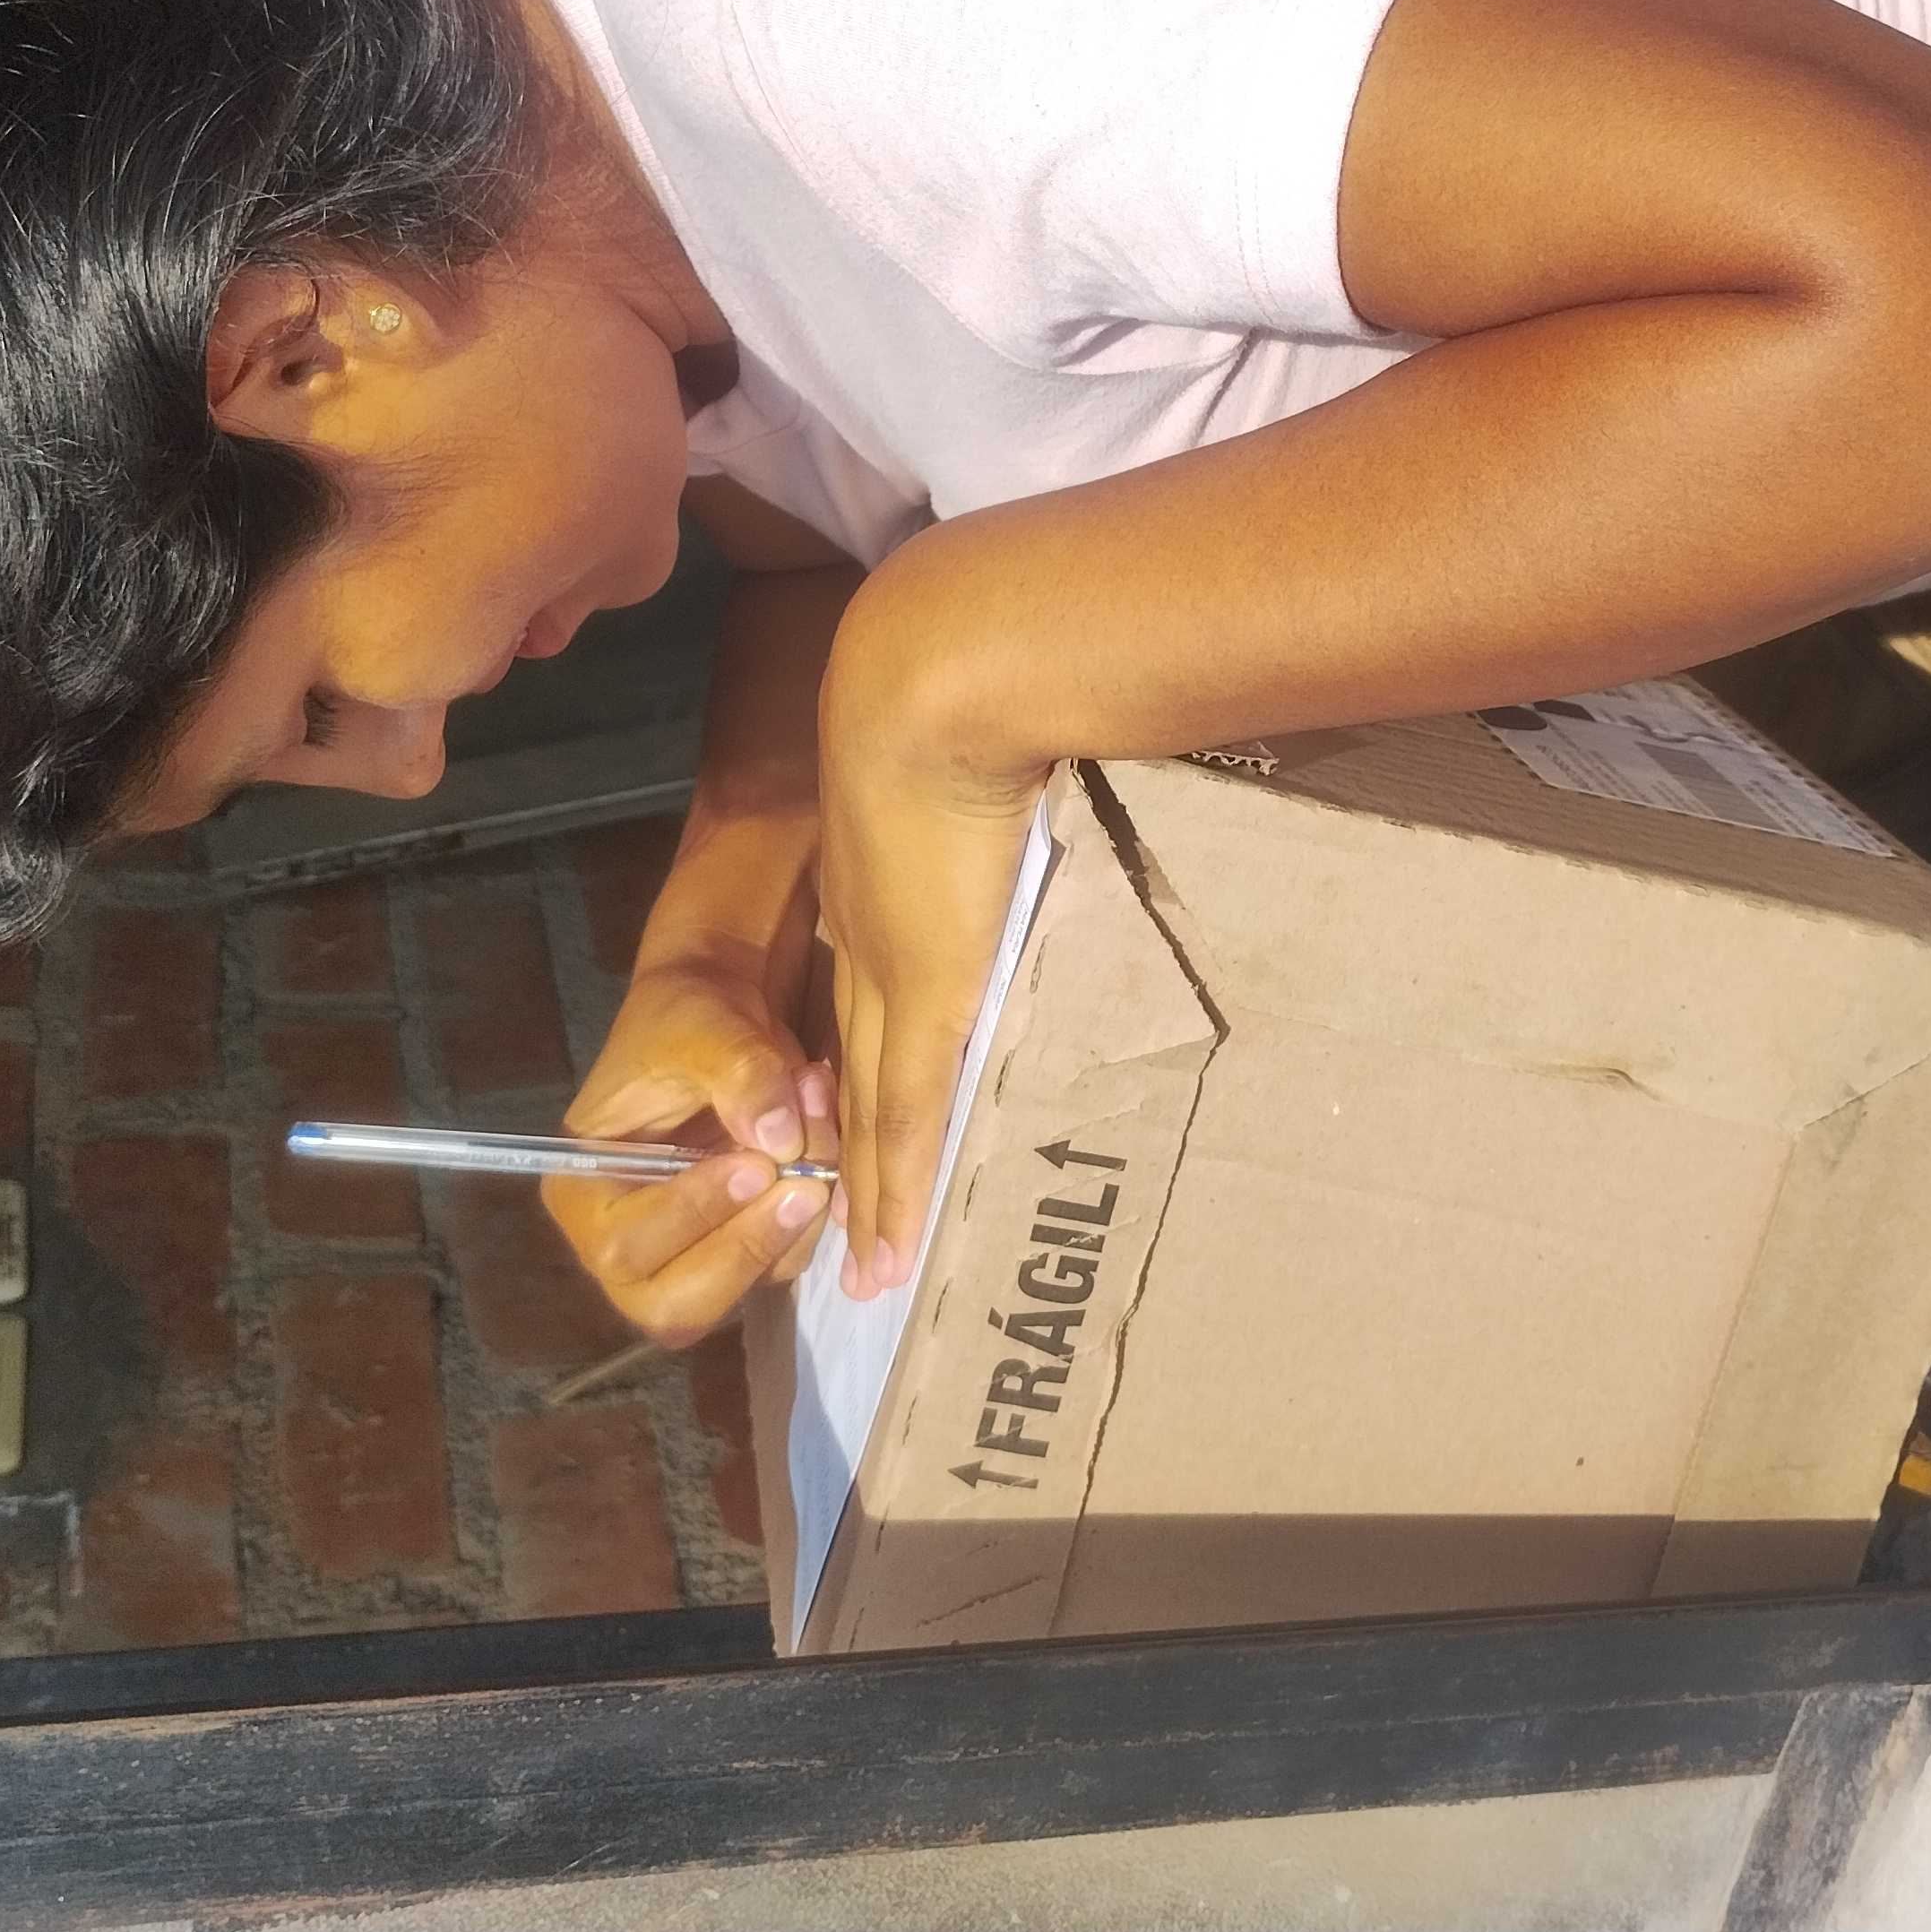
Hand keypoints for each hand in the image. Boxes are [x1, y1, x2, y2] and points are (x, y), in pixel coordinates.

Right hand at [545, 964, 838, 1346]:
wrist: (724, 1007)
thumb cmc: (687, 1015)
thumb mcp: (703, 1027)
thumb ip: (738, 1075)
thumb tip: (777, 1139)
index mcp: (582, 1195)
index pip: (625, 1246)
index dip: (691, 1216)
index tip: (753, 1163)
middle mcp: (624, 1244)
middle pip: (677, 1307)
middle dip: (748, 1248)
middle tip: (805, 1187)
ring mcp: (688, 1254)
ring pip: (747, 1285)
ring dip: (797, 1217)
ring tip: (818, 1119)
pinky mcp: (744, 1247)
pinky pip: (789, 1257)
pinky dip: (820, 1208)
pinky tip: (828, 1134)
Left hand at [818, 591, 1052, 1299]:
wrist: (935, 674)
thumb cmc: (972, 672)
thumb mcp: (987, 725)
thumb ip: (1025, 754)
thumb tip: (1081, 741)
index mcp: (879, 869)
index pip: (868, 984)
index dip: (867, 1048)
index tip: (861, 1103)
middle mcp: (868, 931)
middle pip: (856, 1059)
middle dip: (854, 1139)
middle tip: (849, 1214)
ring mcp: (889, 969)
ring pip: (870, 1106)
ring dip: (868, 1187)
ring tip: (868, 1259)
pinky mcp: (925, 998)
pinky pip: (902, 1119)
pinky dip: (894, 1190)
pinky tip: (888, 1249)